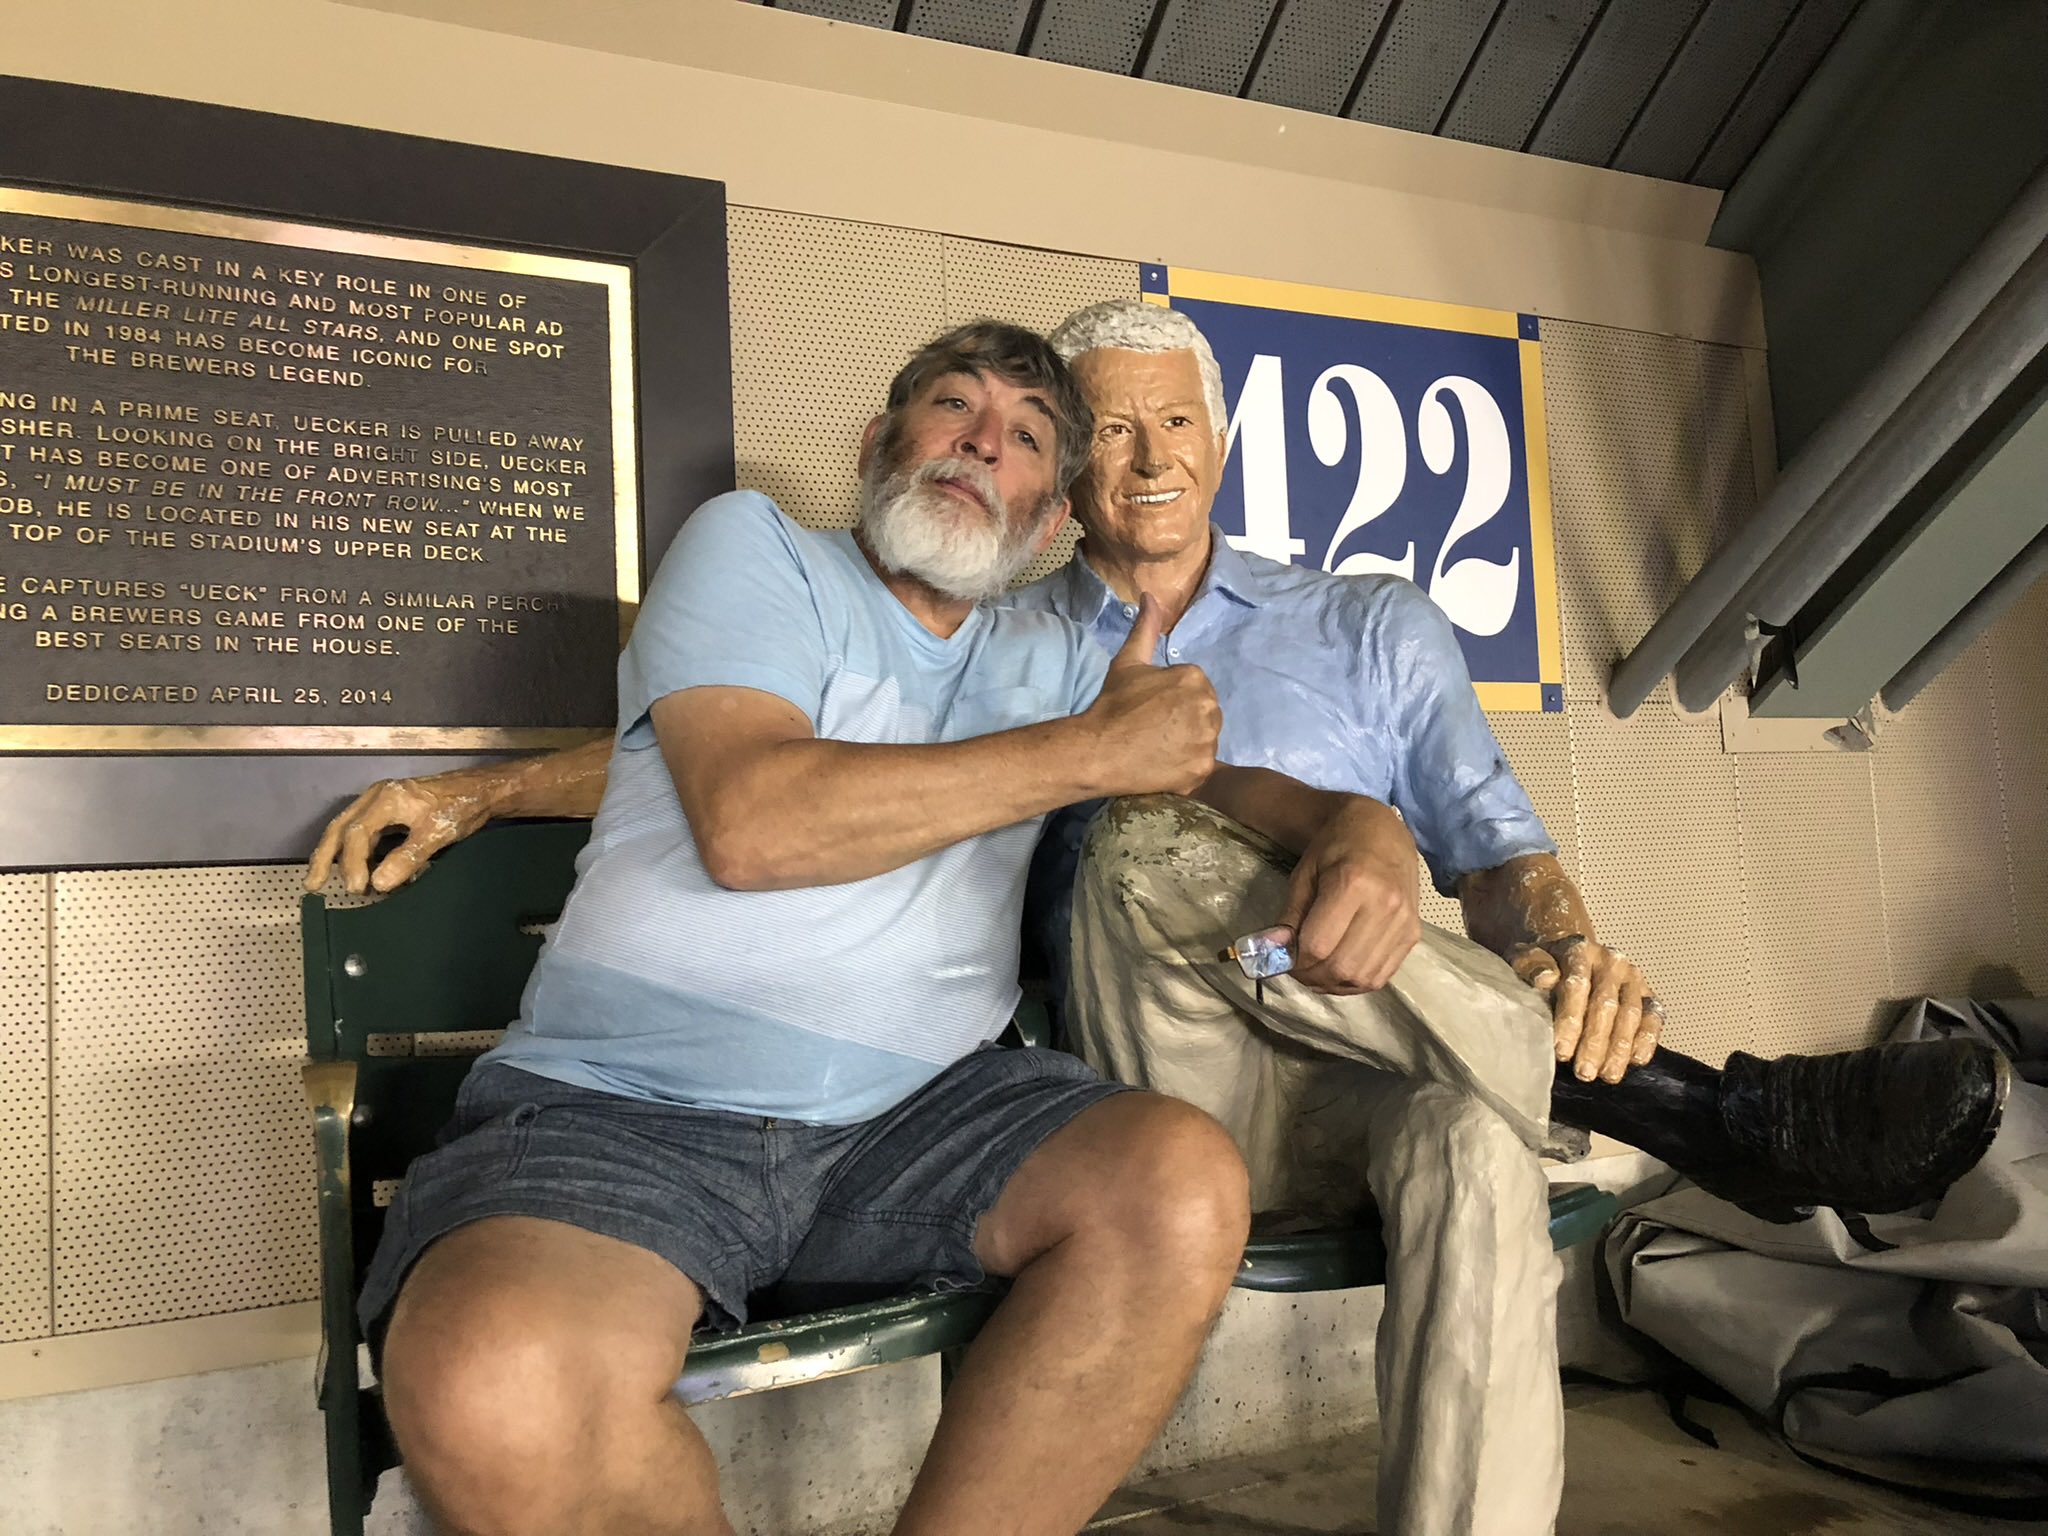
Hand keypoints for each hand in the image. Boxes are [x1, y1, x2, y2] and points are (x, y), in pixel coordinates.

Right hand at [305, 771, 493, 894]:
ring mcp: (381, 803)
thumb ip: (407, 858)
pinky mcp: (389, 810)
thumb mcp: (436, 833)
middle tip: (313, 885)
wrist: (481, 790)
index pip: (357, 833)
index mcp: (386, 799)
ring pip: (348, 829)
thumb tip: (379, 883)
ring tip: (326, 881)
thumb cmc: (460, 807)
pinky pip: (363, 831)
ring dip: (338, 855)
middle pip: (340, 828)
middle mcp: (376, 798)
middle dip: (325, 857)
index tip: (357, 887)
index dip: (353, 863)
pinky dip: (356, 851)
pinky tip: (357, 869)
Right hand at [1079, 593, 1220, 795]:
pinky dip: (1186, 766)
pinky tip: (1164, 764)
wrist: (1100, 749)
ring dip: (1188, 743)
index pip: (1194, 687)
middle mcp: (1208, 706)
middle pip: (1204, 713)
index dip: (1171, 699)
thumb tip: (1151, 594)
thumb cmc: (1113, 704)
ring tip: (1159, 747)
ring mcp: (1207, 740)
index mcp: (1194, 677)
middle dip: (1185, 720)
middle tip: (1154, 730)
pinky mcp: (1202, 768)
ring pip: (1205, 739)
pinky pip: (1202, 765)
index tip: (1150, 709)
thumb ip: (1145, 628)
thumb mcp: (1128, 661)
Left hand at [1275, 799, 1420, 992]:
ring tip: (1316, 971)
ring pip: (1362, 978)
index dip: (1295, 961)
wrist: (1381, 833)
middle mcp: (1385, 905)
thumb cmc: (1337, 848)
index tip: (1284, 959)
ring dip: (1332, 984)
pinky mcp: (1413, 934)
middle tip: (1298, 968)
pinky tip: (1339, 972)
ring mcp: (1404, 922)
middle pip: (1342, 967)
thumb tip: (1273, 953)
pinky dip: (1355, 983)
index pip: (1318, 945)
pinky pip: (1381, 976)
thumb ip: (1289, 917)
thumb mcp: (1304, 875)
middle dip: (1312, 976)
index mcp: (1353, 883)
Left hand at [1508, 936, 1662, 1083]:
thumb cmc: (1542, 965)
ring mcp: (1632, 977)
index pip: (1577, 985)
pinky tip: (1636, 1060)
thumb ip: (1530, 966)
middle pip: (1605, 1004)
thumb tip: (1546, 978)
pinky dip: (1647, 1039)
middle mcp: (1610, 961)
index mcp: (1579, 950)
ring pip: (1631, 1014)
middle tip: (1584, 1072)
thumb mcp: (1524, 959)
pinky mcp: (1647, 993)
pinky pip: (1653, 1017)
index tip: (1561, 1051)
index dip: (1570, 1020)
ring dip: (1620, 1047)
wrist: (1563, 952)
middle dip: (1595, 1042)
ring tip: (1608, 1074)